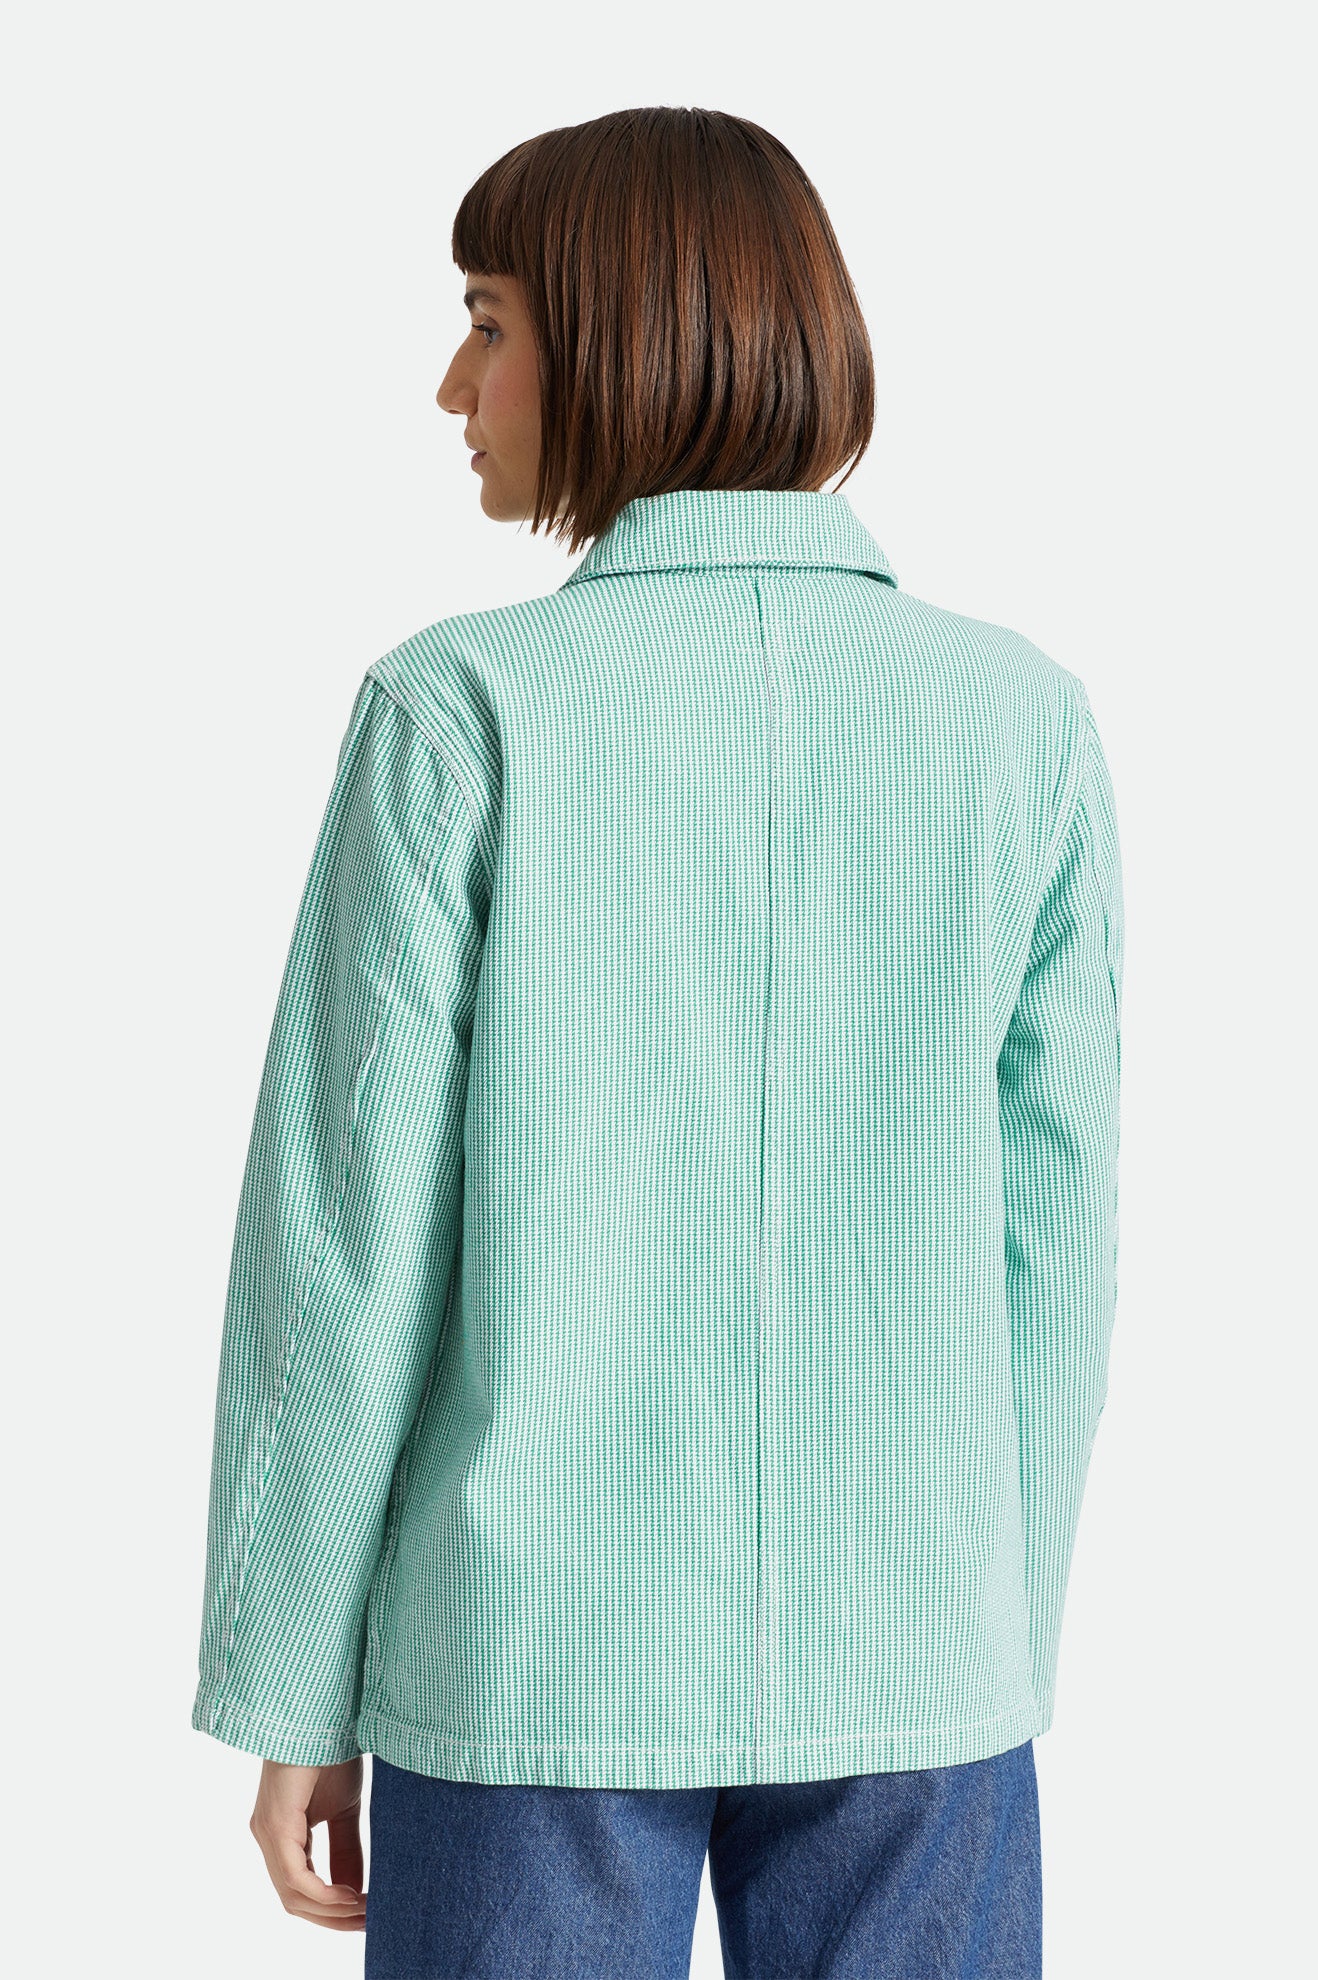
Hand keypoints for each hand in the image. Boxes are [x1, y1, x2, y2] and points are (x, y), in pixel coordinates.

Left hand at [248, 1755, 367, 1930]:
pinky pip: (294, 1877)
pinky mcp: (275, 1824)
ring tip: (365, 1911)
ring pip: (293, 1895)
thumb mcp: (344, 1811)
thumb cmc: (331, 1754)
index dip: (331, 1911)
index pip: (300, 1890)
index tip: (365, 1918)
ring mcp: (268, 1832)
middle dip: (333, 1918)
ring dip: (331, 1911)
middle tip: (369, 1923)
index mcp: (282, 1834)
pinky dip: (322, 1894)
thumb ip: (345, 1850)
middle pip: (294, 1901)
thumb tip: (353, 1892)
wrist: (325, 1715)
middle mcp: (268, 1837)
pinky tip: (349, 1896)